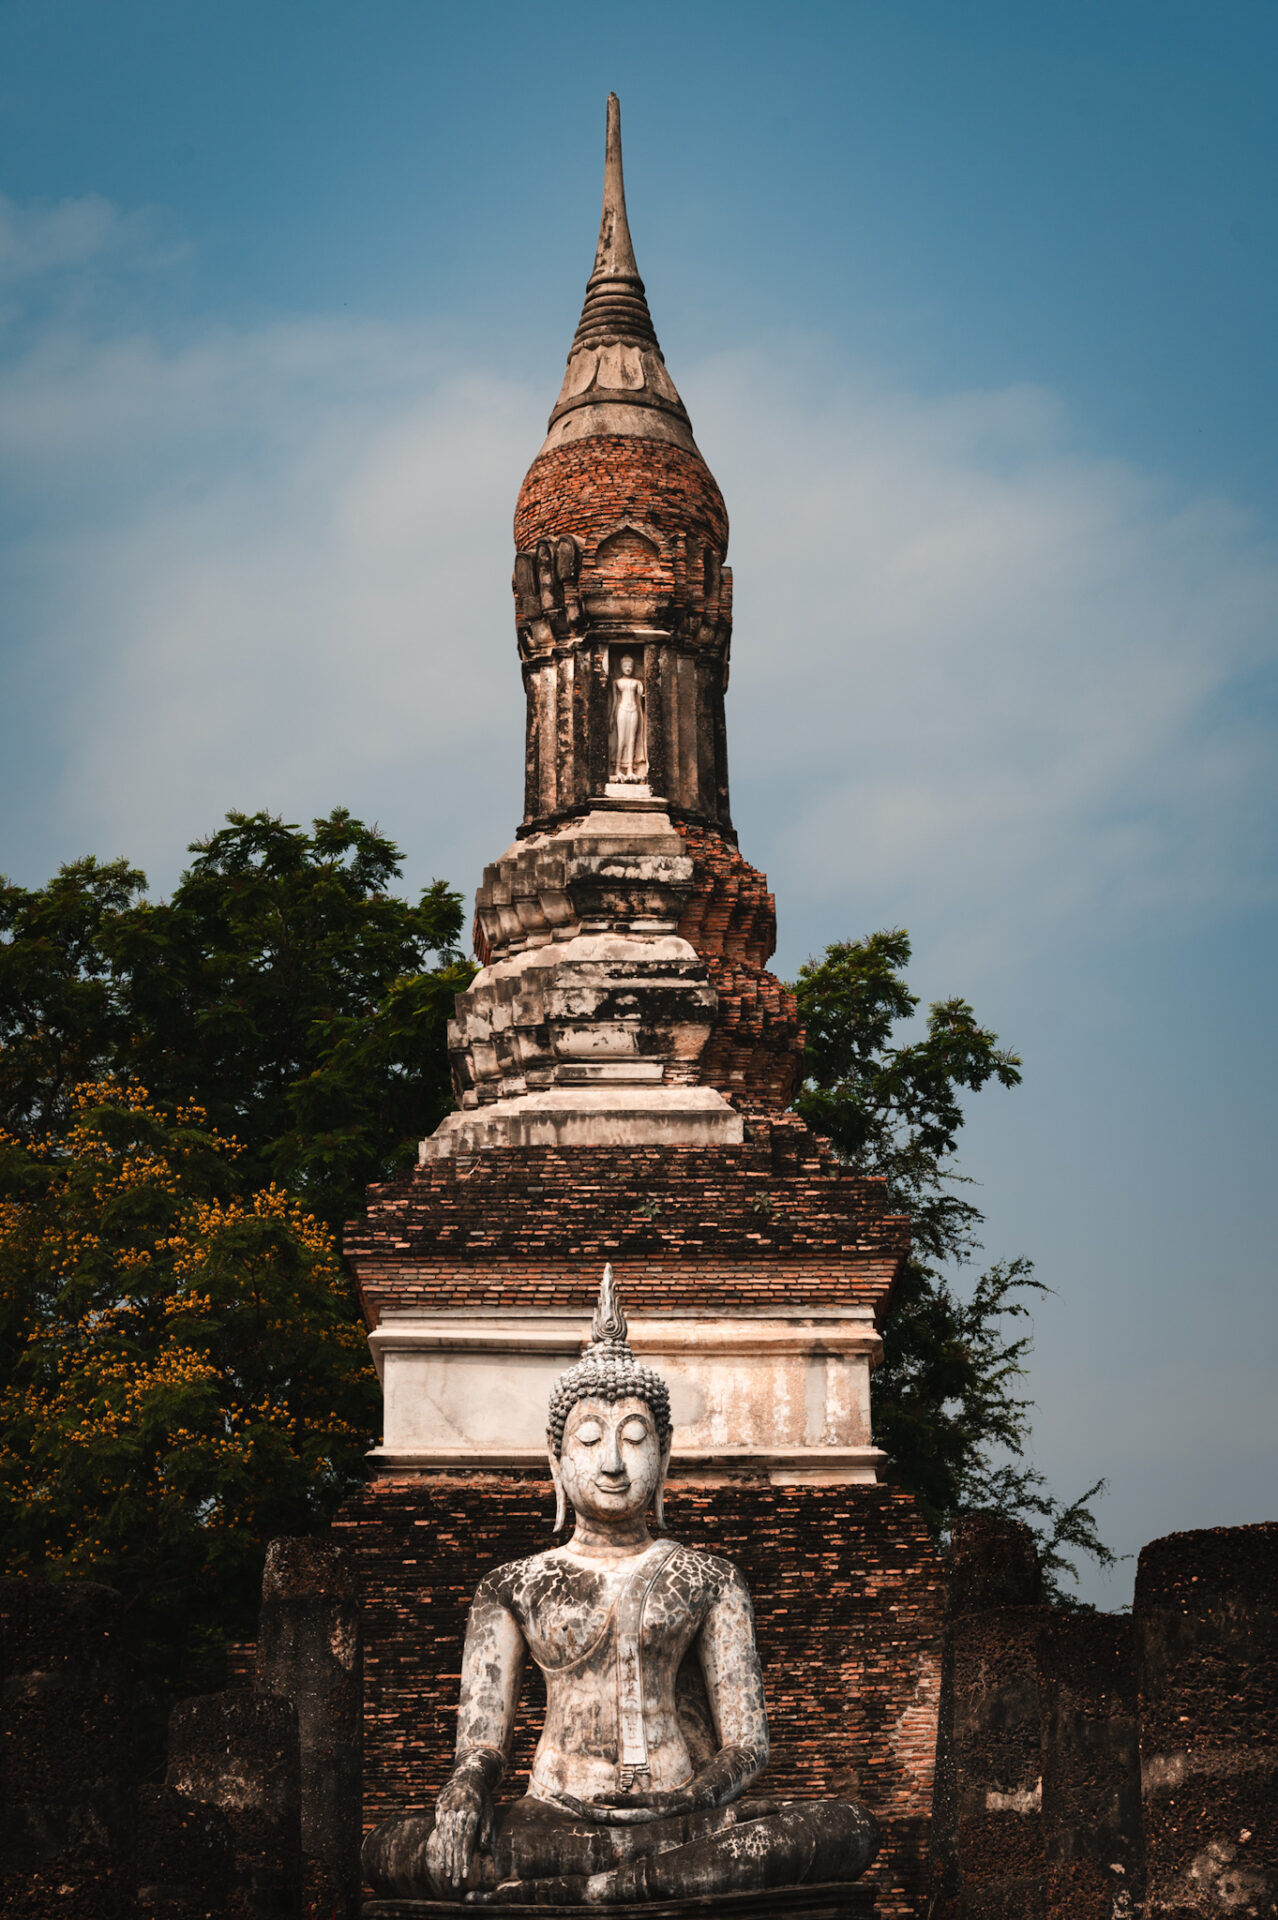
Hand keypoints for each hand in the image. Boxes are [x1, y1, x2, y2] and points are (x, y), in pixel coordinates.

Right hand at [427, 1773, 493, 1892]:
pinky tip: (442, 1862)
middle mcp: (458, 1809)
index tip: (466, 1874)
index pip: (468, 1838)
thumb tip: (483, 1849)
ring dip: (446, 1857)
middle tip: (456, 1881)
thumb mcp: (489, 1810)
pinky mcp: (439, 1807)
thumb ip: (486, 1828)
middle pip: (456, 1840)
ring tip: (448, 1875)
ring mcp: (447, 1807)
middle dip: (455, 1862)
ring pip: (446, 1837)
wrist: (469, 1773)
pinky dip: (440, 1847)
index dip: (466, 1856)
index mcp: (473, 1809)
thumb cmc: (483, 1797)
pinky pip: (439, 1831)